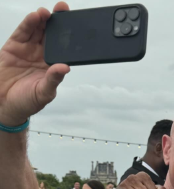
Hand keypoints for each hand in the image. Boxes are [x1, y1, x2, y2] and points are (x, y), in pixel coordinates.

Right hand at [0, 3, 70, 125]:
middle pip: (51, 35)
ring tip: (47, 13)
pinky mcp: (14, 46)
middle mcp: (42, 55)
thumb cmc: (27, 101)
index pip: (63, 49)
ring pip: (38, 30)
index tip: (75, 26)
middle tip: (63, 10)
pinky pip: (23, 32)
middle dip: (57, 22)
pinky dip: (29, 23)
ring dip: (43, 19)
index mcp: (52, 66)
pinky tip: (35, 17)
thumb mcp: (43, 93)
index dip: (69, 37)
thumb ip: (53, 79)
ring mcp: (28, 49)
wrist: (4, 103)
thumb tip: (65, 67)